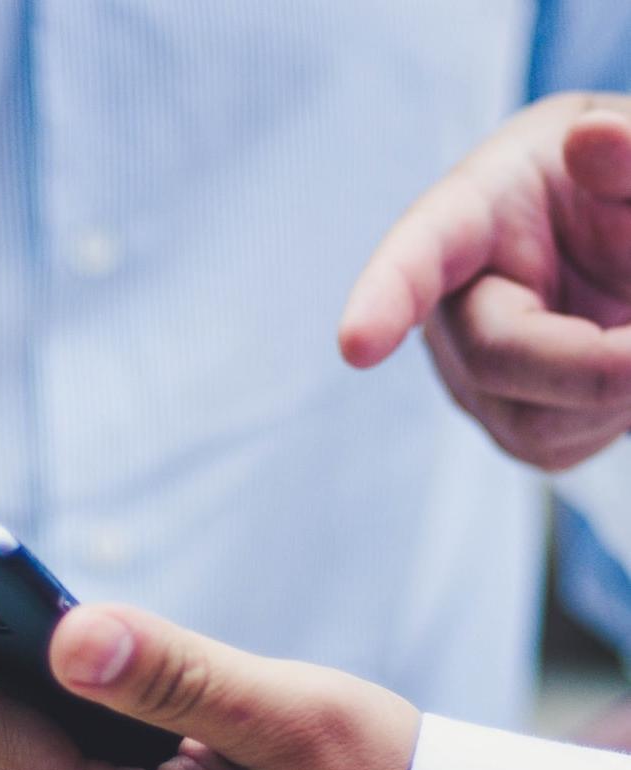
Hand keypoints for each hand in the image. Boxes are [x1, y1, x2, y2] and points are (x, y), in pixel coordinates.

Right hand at [340, 93, 630, 471]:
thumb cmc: (618, 184)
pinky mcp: (521, 432)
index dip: (382, 301)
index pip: (414, 257)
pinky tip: (628, 356)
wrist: (623, 244)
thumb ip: (627, 147)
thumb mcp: (626, 145)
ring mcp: (476, 382)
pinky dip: (620, 408)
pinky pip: (567, 440)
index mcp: (467, 216)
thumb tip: (594, 140)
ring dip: (620, 383)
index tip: (356, 347)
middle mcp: (452, 310)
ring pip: (541, 420)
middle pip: (498, 356)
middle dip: (595, 363)